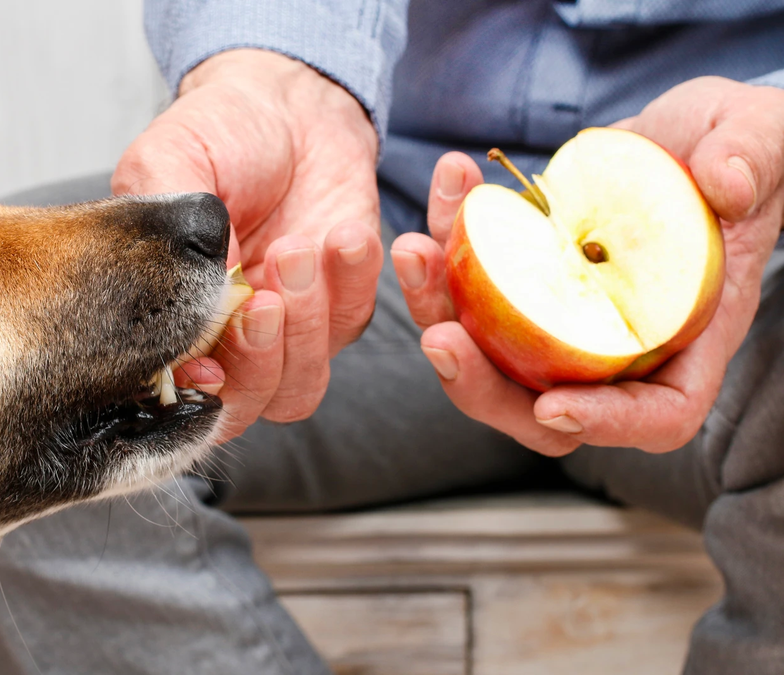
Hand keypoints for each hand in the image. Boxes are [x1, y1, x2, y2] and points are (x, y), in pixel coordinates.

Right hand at [113, 49, 383, 440]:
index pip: (176, 392)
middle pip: (244, 406)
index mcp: (169, 318)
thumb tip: (193, 305)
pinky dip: (352, 284)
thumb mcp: (165, 164)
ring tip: (299, 247)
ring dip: (305, 326)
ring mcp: (288, 332)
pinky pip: (352, 324)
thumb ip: (166, 236)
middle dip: (258, 359)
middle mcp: (226, 340)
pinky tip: (344, 234)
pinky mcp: (343, 306)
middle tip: (265, 298)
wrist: (288, 103)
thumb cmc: (217, 133)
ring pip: (300, 386)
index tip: (208, 365)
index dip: (194, 395)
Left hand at [391, 76, 783, 455]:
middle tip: (439, 337)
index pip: (655, 414)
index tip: (553, 407)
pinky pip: (469, 283)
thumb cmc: (741, 146)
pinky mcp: (520, 279)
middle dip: (481, 384)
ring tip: (415, 251)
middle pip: (541, 405)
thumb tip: (728, 185)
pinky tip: (448, 186)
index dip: (605, 424)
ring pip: (486, 350)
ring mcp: (559, 315)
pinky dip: (446, 242)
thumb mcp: (763, 138)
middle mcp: (614, 342)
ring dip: (437, 306)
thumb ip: (753, 158)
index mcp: (687, 334)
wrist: (684, 132)